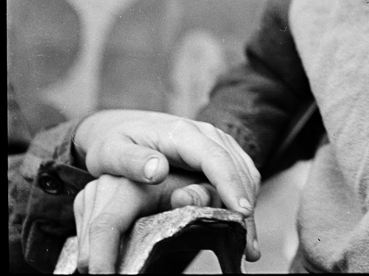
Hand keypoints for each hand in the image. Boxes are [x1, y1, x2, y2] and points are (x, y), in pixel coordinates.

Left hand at [72, 110, 259, 263]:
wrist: (119, 126)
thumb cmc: (113, 143)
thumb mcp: (112, 152)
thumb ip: (133, 161)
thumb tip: (159, 171)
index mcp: (183, 133)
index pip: (215, 158)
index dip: (230, 185)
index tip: (241, 213)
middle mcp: (206, 133)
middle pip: (236, 167)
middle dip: (246, 205)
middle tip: (249, 246)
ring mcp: (214, 141)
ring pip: (243, 170)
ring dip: (249, 205)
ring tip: (249, 245)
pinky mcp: (216, 151)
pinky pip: (240, 171)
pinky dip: (245, 196)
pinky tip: (242, 225)